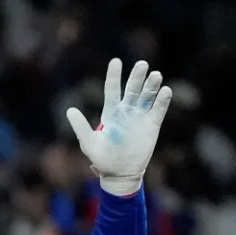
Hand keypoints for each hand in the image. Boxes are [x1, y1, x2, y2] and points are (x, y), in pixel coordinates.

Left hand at [66, 59, 171, 195]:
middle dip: (137, 76)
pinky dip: (162, 101)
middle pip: (132, 89)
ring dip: (151, 85)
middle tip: (142, 64)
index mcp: (110, 112)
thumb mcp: (89, 143)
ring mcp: (140, 117)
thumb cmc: (102, 158)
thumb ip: (80, 126)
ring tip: (156, 75)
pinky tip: (166, 90)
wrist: (120, 174)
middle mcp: (126, 111)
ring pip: (147, 96)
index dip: (114, 75)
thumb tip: (69, 110)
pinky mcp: (152, 126)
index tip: (116, 61)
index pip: (112, 89)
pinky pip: (158, 110)